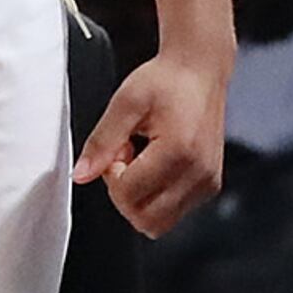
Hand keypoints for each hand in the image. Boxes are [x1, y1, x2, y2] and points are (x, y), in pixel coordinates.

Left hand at [75, 48, 225, 237]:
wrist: (200, 70)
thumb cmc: (167, 81)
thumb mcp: (125, 102)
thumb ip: (101, 142)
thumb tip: (82, 174)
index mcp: (180, 151)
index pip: (129, 194)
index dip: (112, 176)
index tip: (118, 149)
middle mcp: (199, 172)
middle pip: (146, 219)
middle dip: (125, 194)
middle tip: (127, 158)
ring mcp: (208, 182)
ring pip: (160, 222)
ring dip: (141, 198)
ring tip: (142, 160)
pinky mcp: (210, 185)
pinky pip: (174, 211)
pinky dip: (158, 196)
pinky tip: (156, 165)